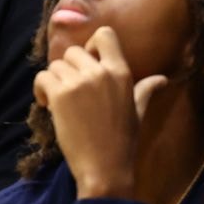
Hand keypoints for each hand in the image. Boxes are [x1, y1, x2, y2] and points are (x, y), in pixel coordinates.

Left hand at [33, 26, 167, 198]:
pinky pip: (42, 77)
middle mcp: (100, 72)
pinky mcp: (60, 96)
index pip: (104, 34)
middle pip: (73, 52)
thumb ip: (145, 90)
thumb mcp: (138, 111)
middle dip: (68, 70)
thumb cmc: (123, 141)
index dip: (91, 45)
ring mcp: (79, 83)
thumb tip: (162, 79)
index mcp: (121, 72)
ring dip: (54, 81)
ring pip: (55, 65)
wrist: (105, 169)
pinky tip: (47, 105)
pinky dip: (40, 89)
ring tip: (59, 101)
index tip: (88, 64)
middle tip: (70, 91)